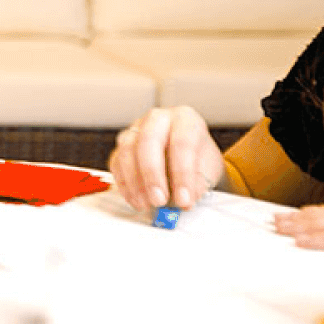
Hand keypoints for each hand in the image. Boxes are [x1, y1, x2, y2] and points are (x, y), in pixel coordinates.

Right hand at [110, 106, 224, 212]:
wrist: (188, 157)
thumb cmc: (198, 160)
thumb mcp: (207, 170)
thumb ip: (197, 184)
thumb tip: (184, 201)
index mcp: (184, 118)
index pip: (182, 142)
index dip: (182, 173)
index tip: (184, 200)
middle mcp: (157, 119)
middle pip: (148, 141)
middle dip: (152, 175)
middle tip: (159, 201)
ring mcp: (135, 129)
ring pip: (127, 151)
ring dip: (135, 182)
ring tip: (147, 205)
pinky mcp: (121, 146)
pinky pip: (116, 163)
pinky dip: (124, 185)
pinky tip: (136, 200)